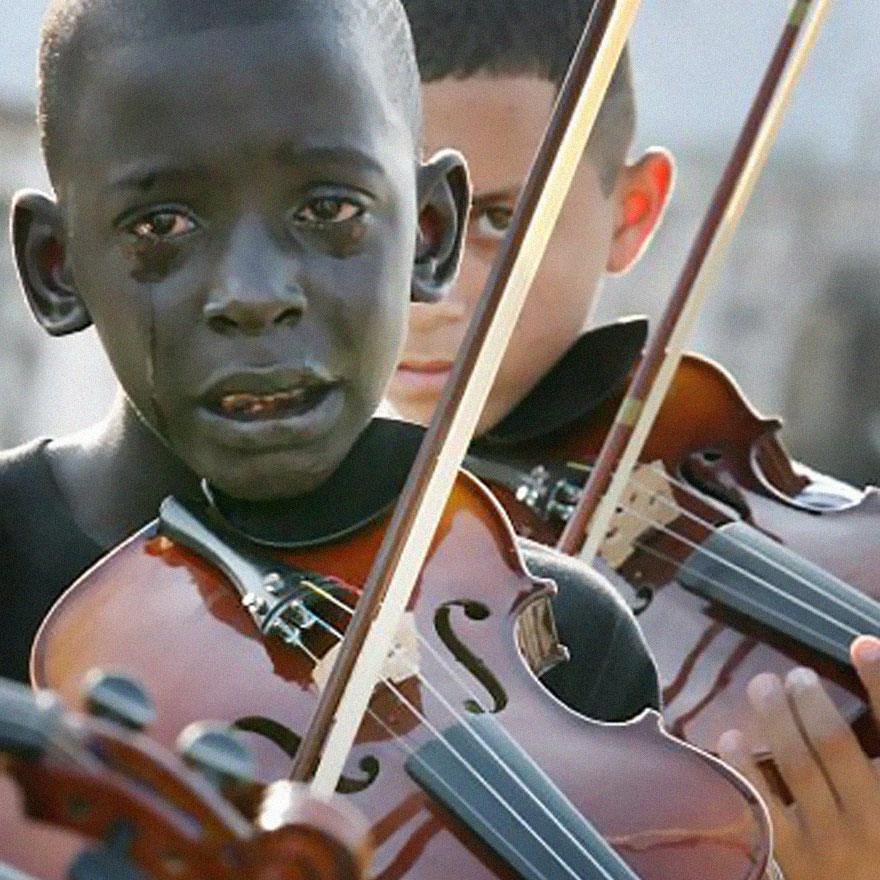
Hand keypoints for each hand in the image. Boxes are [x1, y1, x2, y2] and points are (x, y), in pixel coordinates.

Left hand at [718, 636, 879, 879]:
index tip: (861, 645)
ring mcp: (831, 844)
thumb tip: (866, 668)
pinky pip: (760, 801)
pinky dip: (742, 764)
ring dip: (774, 716)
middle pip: (833, 744)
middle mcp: (874, 823)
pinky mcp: (791, 861)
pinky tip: (732, 737)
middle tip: (796, 676)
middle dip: (810, 699)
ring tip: (763, 686)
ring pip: (795, 765)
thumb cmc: (877, 848)